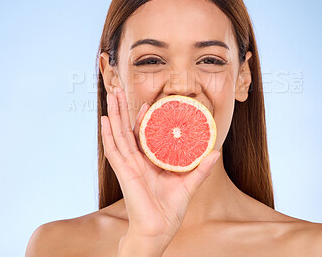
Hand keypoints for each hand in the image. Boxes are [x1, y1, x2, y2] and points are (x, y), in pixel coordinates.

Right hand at [101, 87, 220, 245]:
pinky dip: (108, 135)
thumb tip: (216, 152)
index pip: (142, 135)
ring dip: (114, 115)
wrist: (159, 230)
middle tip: (118, 90)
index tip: (146, 104)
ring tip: (111, 96)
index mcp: (149, 163)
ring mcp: (128, 166)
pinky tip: (104, 120)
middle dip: (122, 110)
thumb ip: (201, 168)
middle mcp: (136, 161)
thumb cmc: (170, 210)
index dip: (142, 119)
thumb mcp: (189, 184)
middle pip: (126, 130)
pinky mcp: (124, 172)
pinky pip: (113, 150)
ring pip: (118, 135)